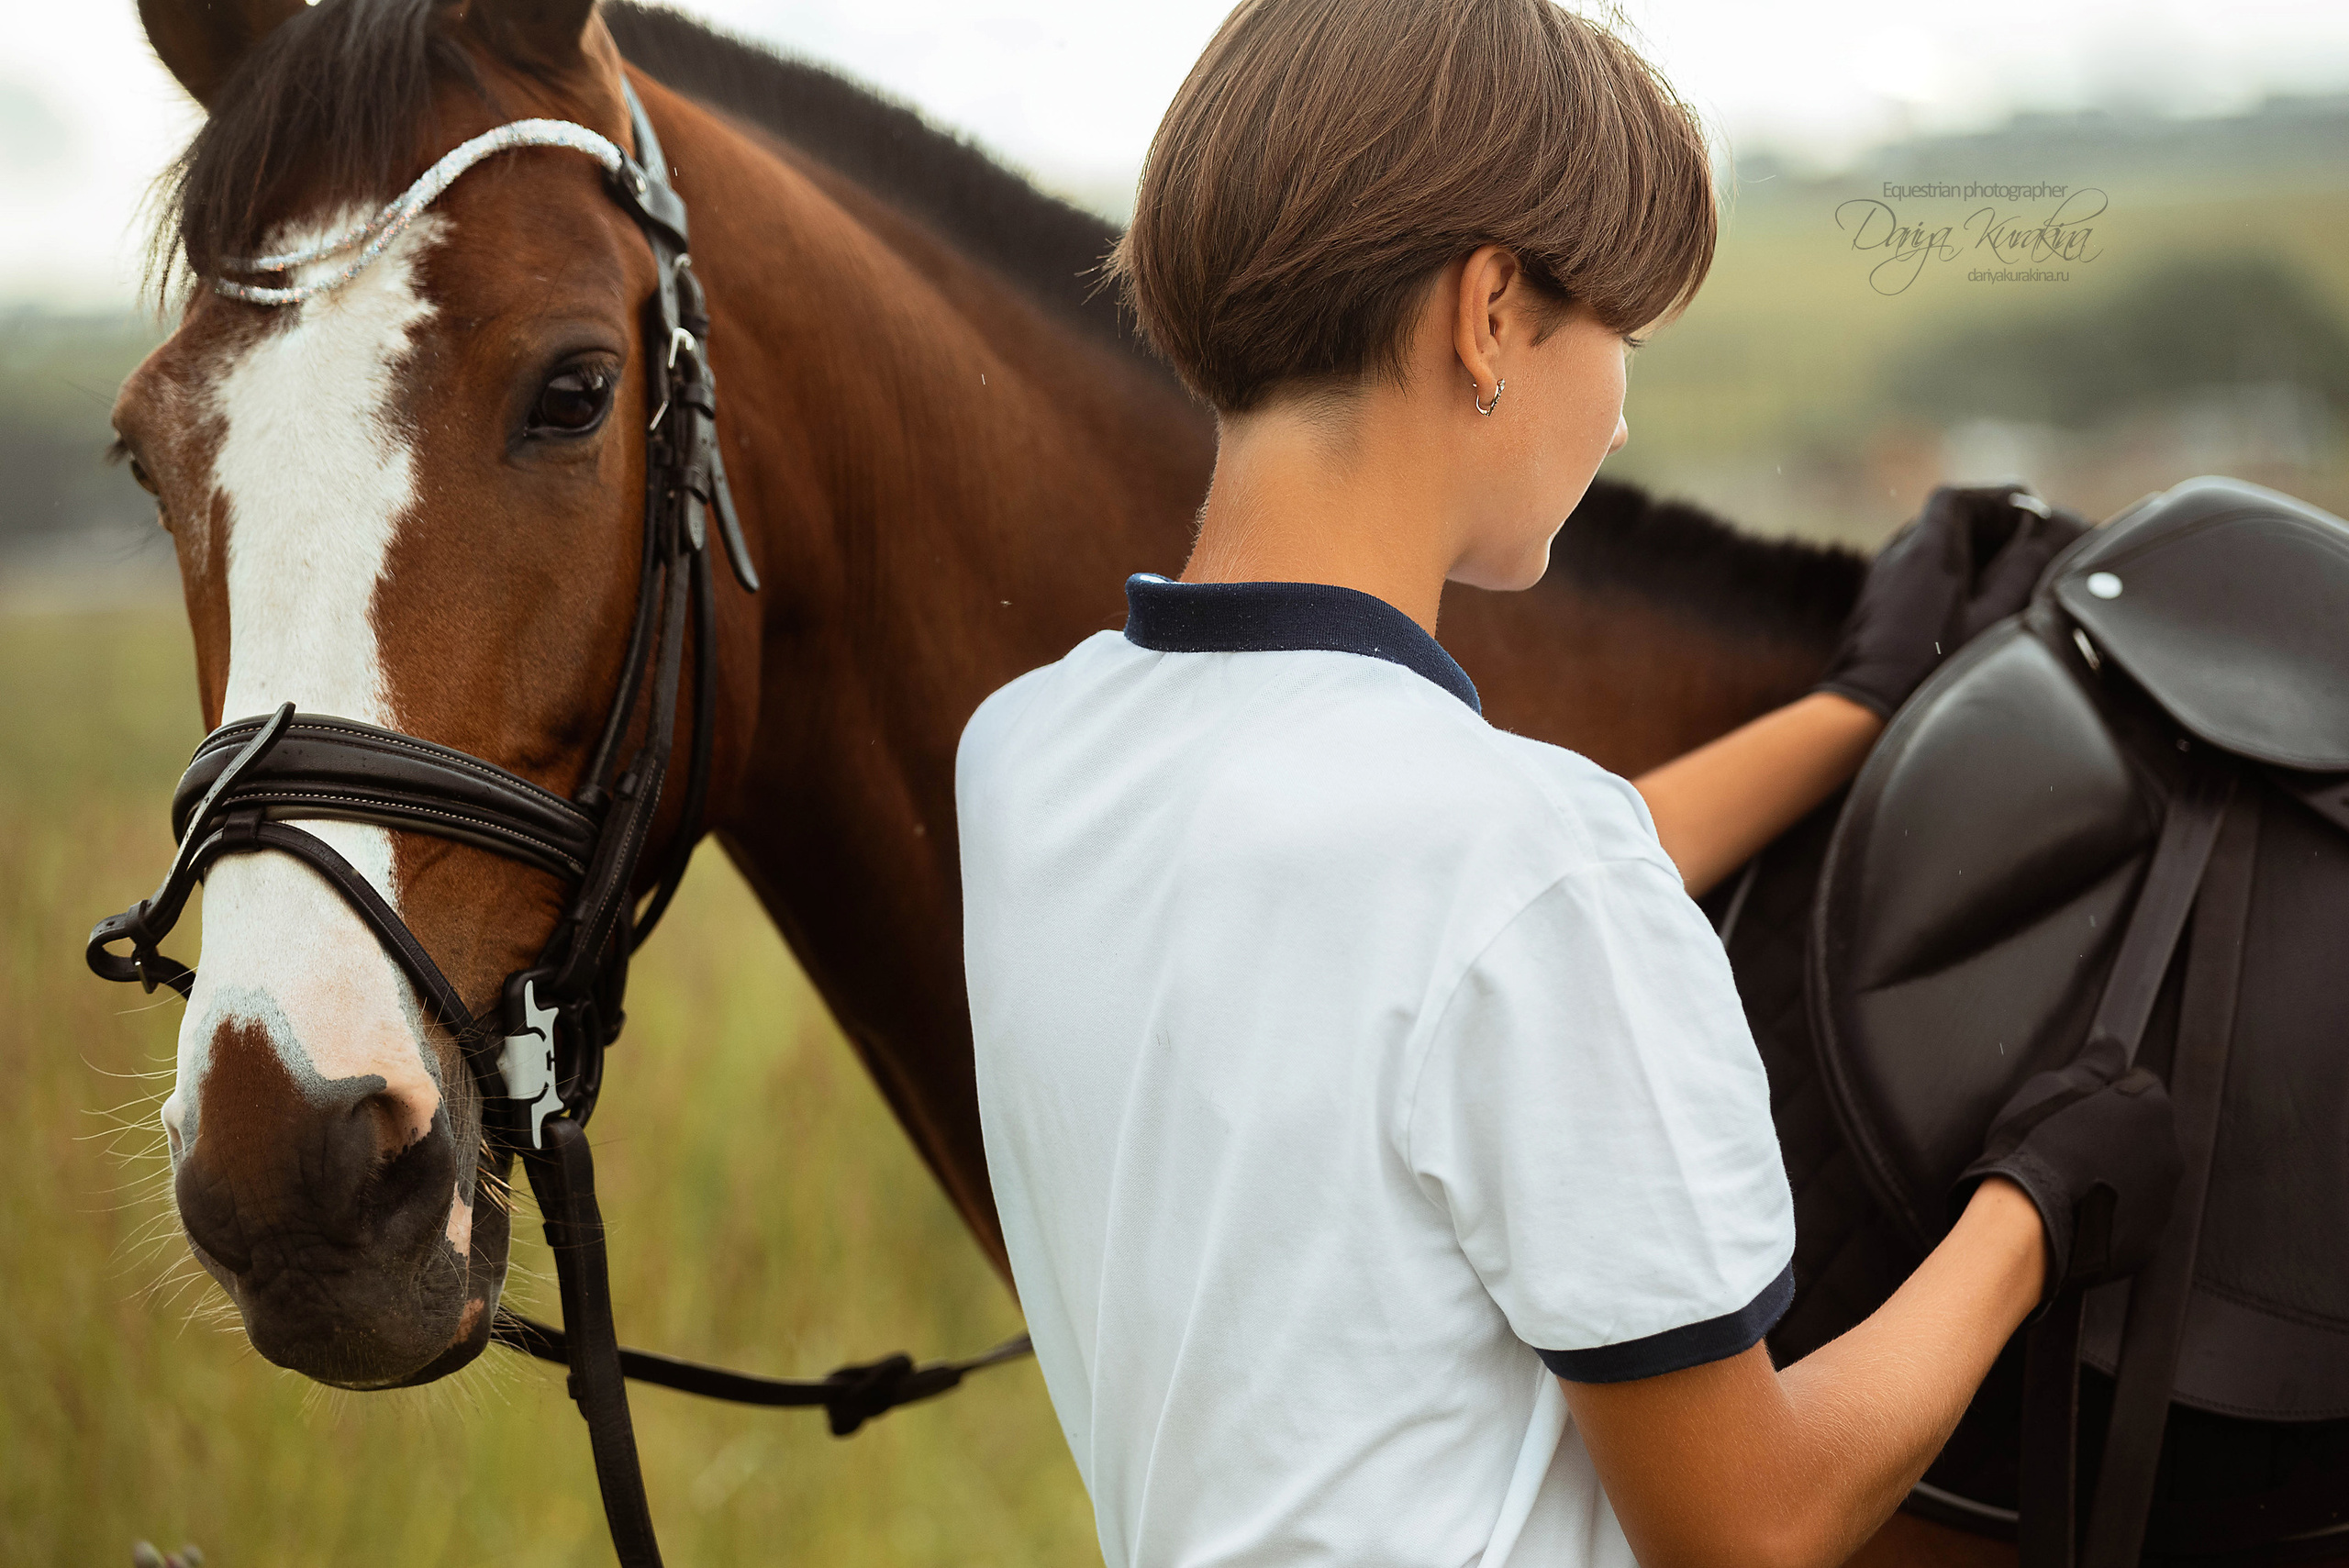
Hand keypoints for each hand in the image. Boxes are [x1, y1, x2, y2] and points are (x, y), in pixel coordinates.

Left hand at [1815, 485, 2088, 718]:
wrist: (1868, 708)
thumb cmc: (1936, 667)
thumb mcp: (1996, 616)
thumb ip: (2025, 566)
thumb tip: (2052, 530)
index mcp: (1926, 548)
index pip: (1957, 499)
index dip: (1996, 502)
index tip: (2028, 516)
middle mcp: (1896, 554)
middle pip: (1944, 518)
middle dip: (1988, 526)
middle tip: (2025, 545)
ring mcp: (1881, 576)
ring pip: (1929, 544)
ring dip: (1968, 549)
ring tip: (2005, 574)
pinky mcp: (1876, 600)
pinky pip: (1915, 569)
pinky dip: (1947, 572)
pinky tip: (1971, 602)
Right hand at [1952, 1038, 2182, 1310]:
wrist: (2027, 1221)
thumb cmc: (2036, 1149)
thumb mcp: (2054, 1086)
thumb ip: (2093, 1062)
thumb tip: (2111, 1042)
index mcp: (2151, 1109)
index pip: (2141, 1085)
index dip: (2105, 1093)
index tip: (2078, 1106)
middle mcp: (2168, 1154)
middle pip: (2143, 1134)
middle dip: (2112, 1136)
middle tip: (2067, 1143)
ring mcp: (2161, 1202)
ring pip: (2139, 1177)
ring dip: (2112, 1174)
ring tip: (2068, 1180)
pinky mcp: (2147, 1241)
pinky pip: (2130, 1218)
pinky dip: (2109, 1212)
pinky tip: (2075, 1210)